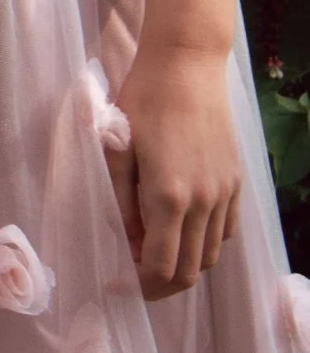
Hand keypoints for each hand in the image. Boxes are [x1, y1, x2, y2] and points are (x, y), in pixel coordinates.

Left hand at [110, 41, 243, 297]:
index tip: (117, 284)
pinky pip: (225, 230)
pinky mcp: (236, 181)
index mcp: (168, 197)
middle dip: (161, 286)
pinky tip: (182, 232)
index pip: (161, 267)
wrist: (186, 66)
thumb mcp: (117, 153)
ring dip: (184, 266)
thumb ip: (122, 204)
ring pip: (210, 255)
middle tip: (136, 282)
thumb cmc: (142, 102)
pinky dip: (204, 243)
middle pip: (190, 271)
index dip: (139, 286)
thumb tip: (129, 245)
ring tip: (156, 258)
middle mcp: (204, 201)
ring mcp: (225, 192)